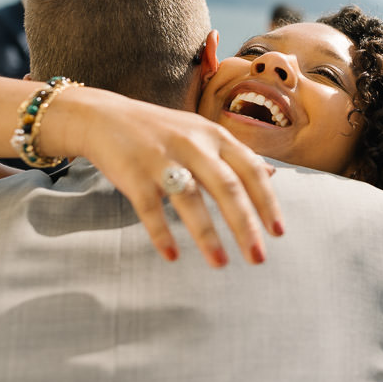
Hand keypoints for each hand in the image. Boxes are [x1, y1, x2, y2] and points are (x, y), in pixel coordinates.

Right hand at [44, 87, 283, 267]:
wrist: (104, 117)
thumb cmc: (160, 131)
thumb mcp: (201, 134)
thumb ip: (234, 154)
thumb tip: (271, 173)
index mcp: (213, 135)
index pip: (250, 168)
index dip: (267, 201)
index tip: (278, 232)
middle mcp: (192, 144)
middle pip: (227, 186)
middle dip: (245, 224)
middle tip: (258, 258)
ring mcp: (162, 159)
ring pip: (190, 199)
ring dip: (207, 235)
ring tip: (221, 264)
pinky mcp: (133, 174)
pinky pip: (150, 209)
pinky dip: (161, 233)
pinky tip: (172, 257)